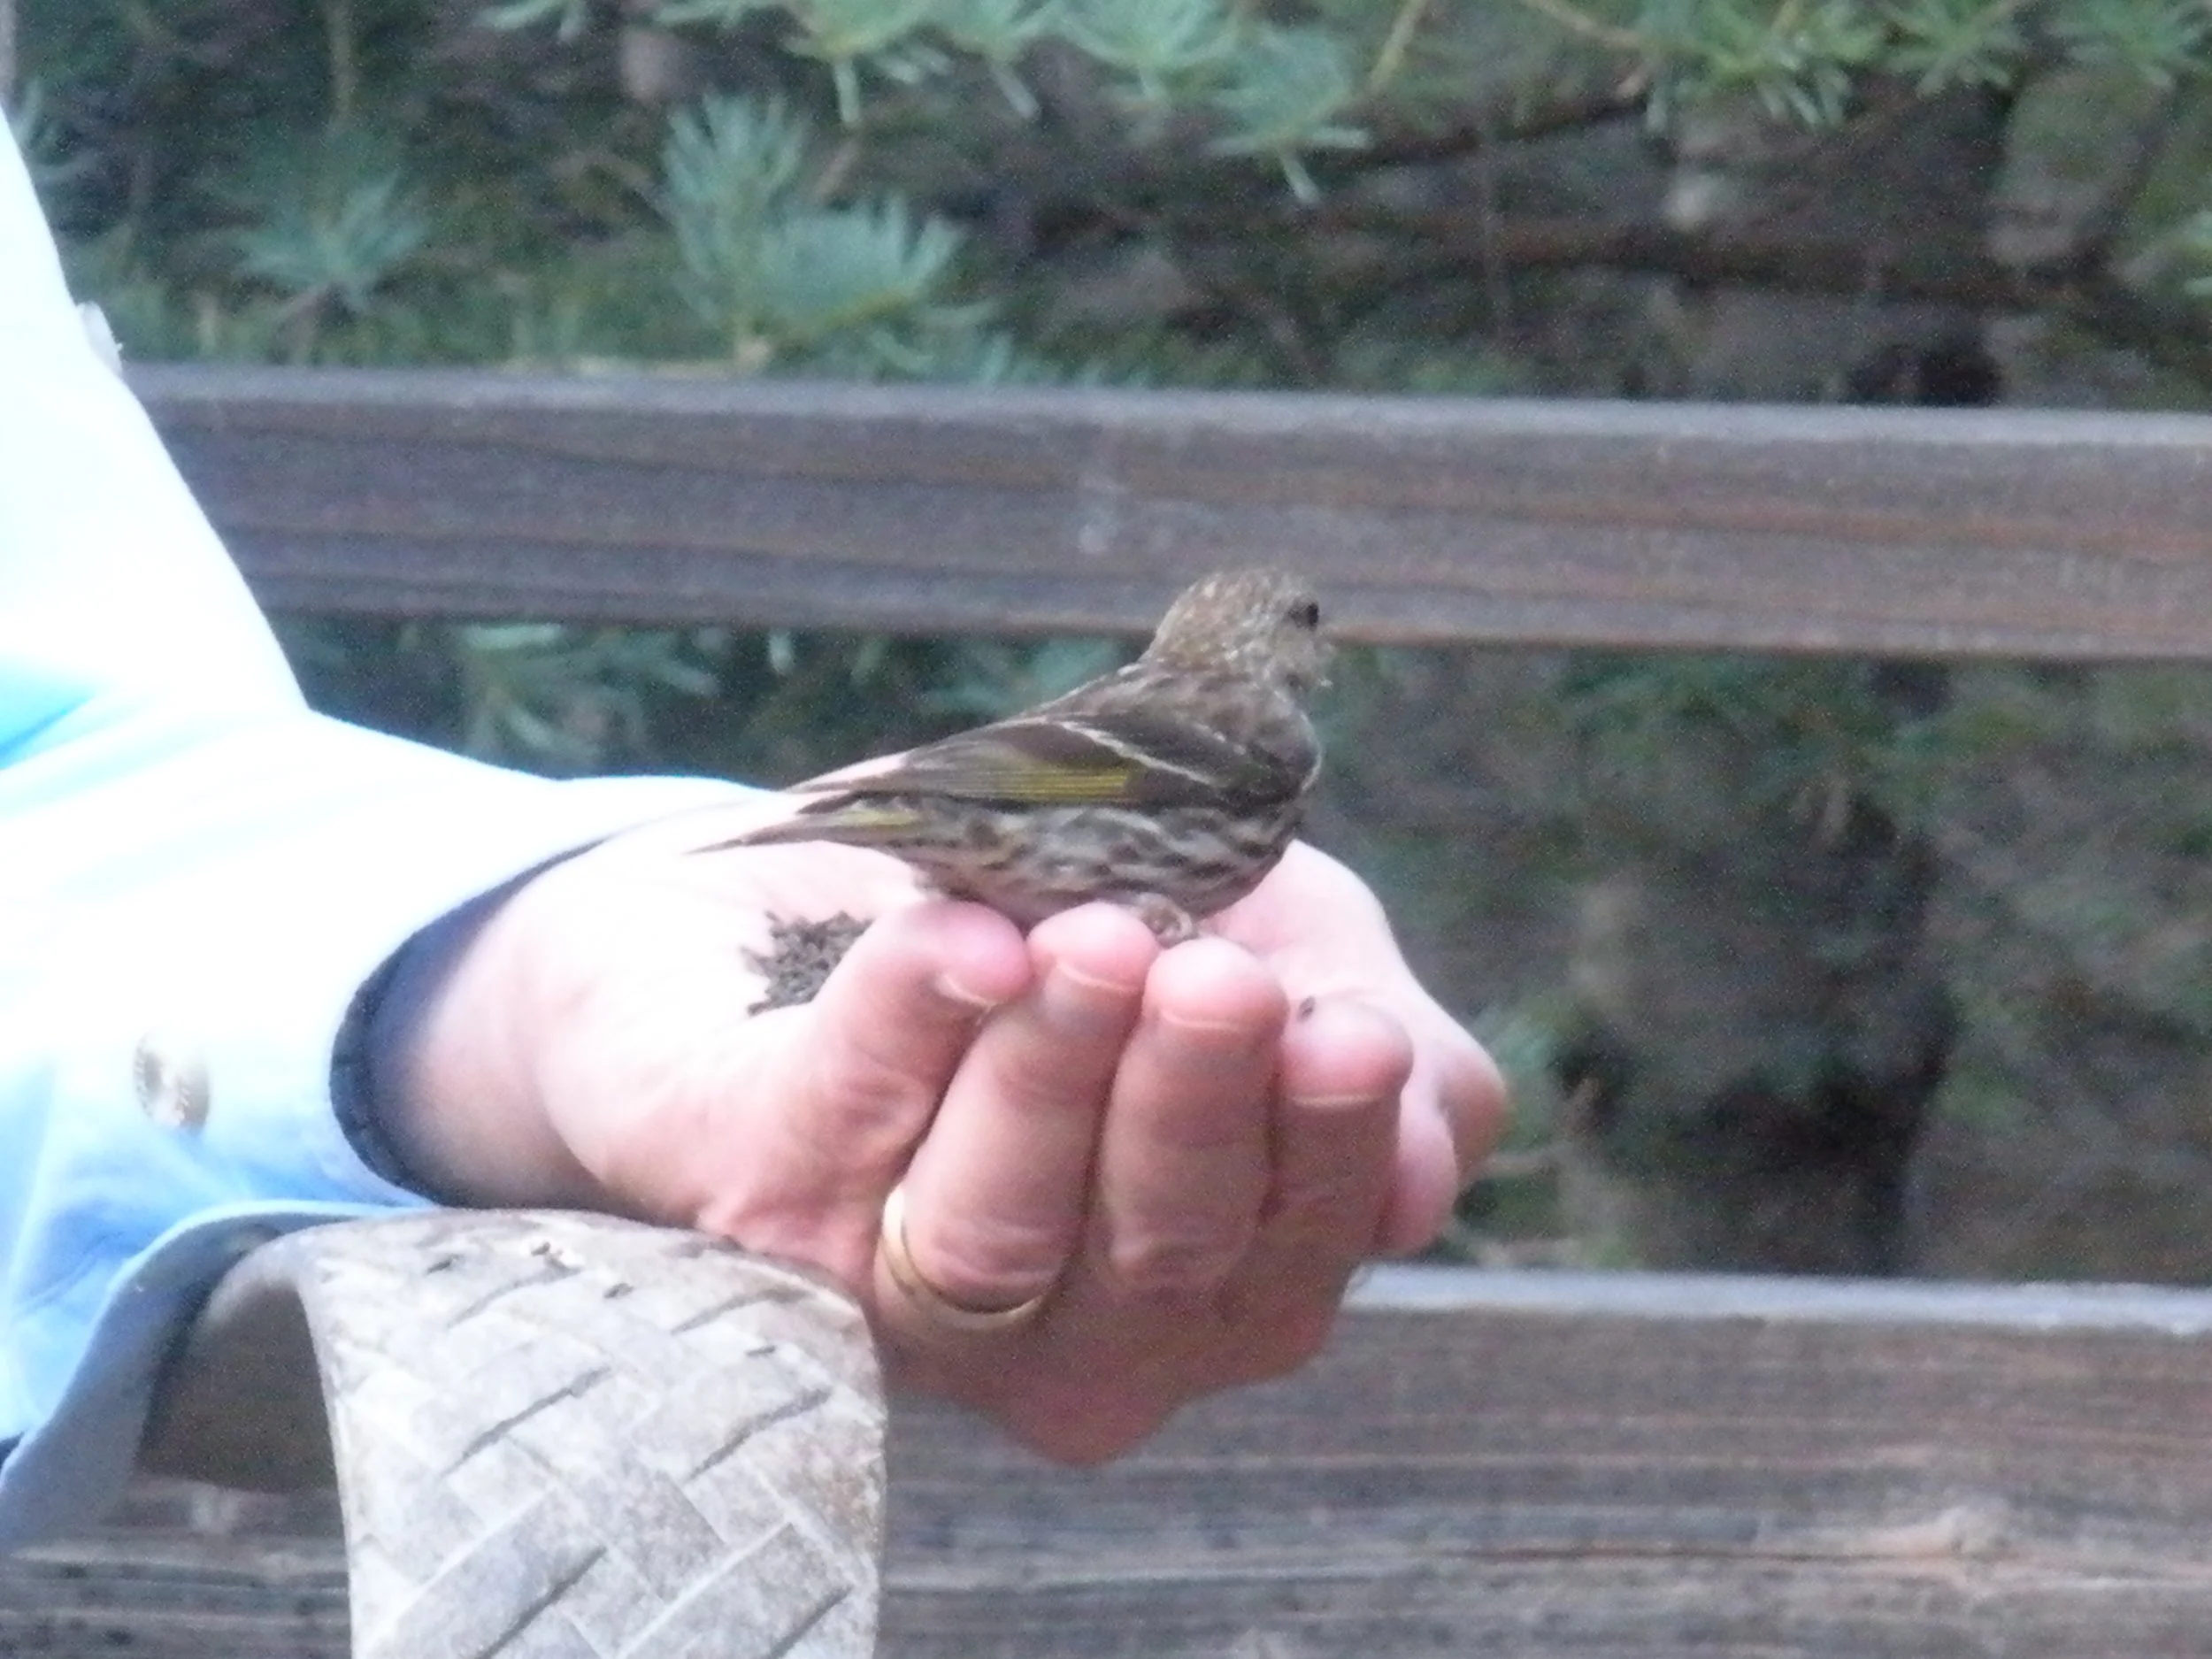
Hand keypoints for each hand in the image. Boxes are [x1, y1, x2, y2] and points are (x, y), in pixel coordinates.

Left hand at [382, 816, 1505, 1461]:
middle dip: (1191, 1108)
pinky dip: (910, 1015)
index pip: (1294, 1257)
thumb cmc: (1081, 912)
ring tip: (1096, 939)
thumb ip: (1381, 1045)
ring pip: (997, 1233)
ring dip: (1054, 1076)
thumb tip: (1425, 1164)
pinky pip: (838, 1121)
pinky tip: (961, 931)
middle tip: (1214, 974)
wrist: (826, 867)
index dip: (1327, 1152)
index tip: (1341, 1029)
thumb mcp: (1274, 937)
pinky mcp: (755, 1207)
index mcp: (1206, 1279)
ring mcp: (898, 1291)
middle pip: (1155, 1265)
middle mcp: (1061, 1331)